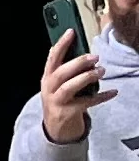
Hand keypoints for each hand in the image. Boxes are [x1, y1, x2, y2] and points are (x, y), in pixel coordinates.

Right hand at [42, 27, 109, 144]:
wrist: (55, 128)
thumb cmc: (60, 101)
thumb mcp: (57, 84)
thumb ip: (64, 69)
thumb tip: (78, 50)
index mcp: (47, 78)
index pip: (52, 59)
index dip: (61, 45)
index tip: (71, 32)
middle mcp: (49, 89)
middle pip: (61, 73)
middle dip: (77, 63)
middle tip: (94, 57)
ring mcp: (57, 102)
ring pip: (70, 87)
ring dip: (87, 78)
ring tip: (101, 71)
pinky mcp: (67, 113)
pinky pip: (87, 103)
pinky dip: (101, 97)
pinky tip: (113, 92)